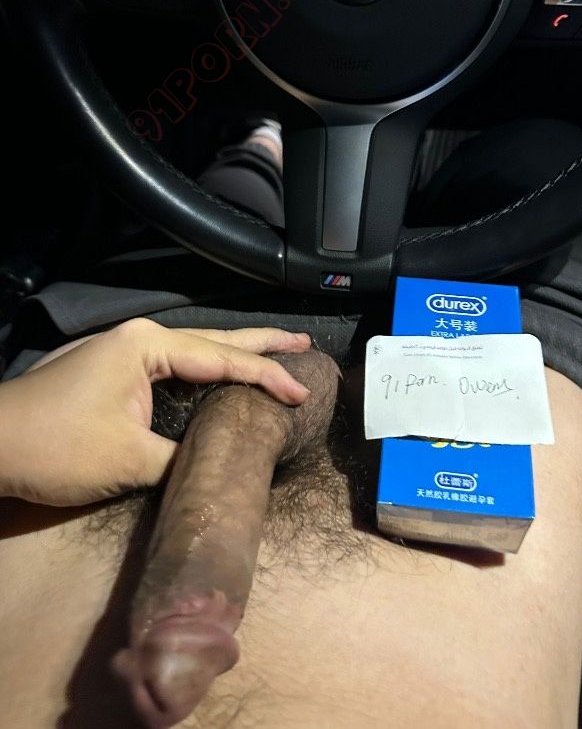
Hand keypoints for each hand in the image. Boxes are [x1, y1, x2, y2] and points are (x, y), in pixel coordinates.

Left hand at [0, 318, 310, 505]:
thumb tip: (216, 465)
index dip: (267, 376)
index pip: (223, 359)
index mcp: (149, 347)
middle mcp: (142, 340)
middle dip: (262, 341)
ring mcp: (126, 352)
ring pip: (196, 349)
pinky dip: (208, 369)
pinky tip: (223, 375)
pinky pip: (177, 365)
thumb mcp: (127, 459)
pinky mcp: (117, 371)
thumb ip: (181, 458)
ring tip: (279, 350)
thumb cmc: (56, 446)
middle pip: (216, 338)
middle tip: (304, 341)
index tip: (302, 392)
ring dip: (236, 352)